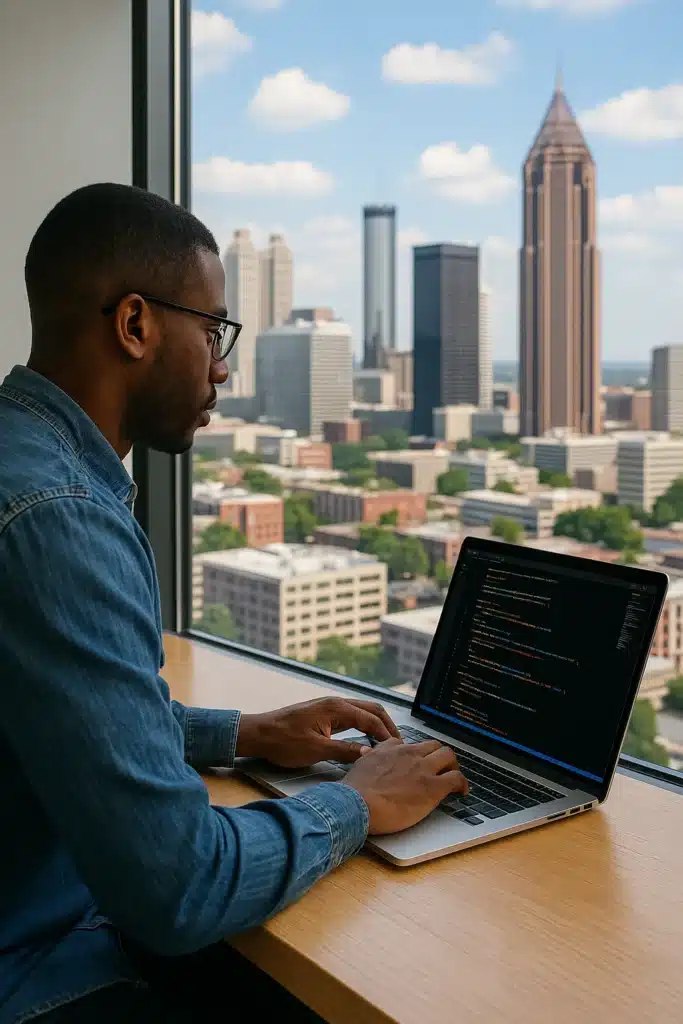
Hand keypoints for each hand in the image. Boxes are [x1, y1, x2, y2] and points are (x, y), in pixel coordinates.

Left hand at [235, 696, 400, 768]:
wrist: (259, 734)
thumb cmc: (283, 741)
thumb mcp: (316, 750)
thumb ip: (345, 751)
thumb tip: (370, 754)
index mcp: (336, 708)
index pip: (371, 719)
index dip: (387, 735)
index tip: (399, 750)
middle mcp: (336, 703)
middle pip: (372, 710)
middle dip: (388, 726)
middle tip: (400, 745)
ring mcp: (330, 707)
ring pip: (362, 712)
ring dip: (377, 725)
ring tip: (388, 744)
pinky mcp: (324, 715)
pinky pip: (352, 717)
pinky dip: (365, 726)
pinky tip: (367, 740)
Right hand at [343, 739, 468, 834]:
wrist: (357, 803)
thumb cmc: (355, 790)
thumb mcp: (361, 764)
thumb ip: (370, 756)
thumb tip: (368, 752)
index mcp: (392, 749)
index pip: (413, 744)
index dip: (420, 754)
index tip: (421, 762)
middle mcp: (410, 754)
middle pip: (434, 746)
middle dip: (440, 757)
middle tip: (442, 769)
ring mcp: (423, 769)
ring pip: (448, 756)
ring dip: (453, 766)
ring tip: (454, 778)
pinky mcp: (433, 787)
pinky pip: (456, 778)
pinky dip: (462, 783)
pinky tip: (462, 791)